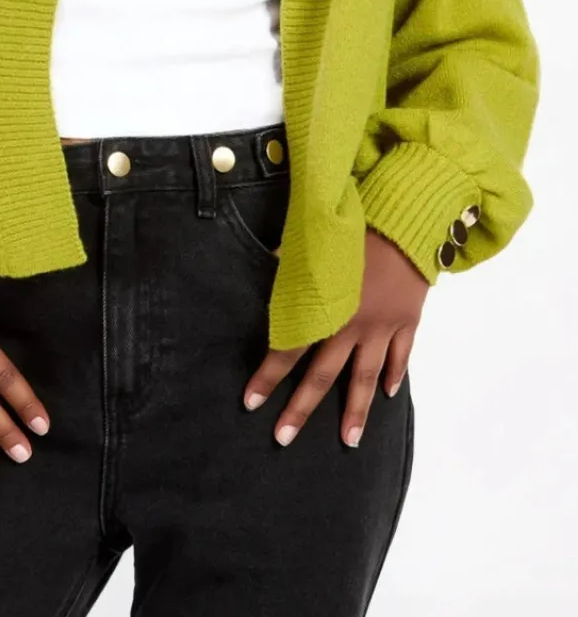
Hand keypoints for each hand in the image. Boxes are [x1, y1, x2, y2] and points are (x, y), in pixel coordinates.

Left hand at [243, 227, 428, 447]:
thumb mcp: (313, 245)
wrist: (403, 218)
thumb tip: (267, 271)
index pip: (288, 349)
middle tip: (284, 438)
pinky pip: (401, 354)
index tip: (251, 402)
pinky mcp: (407, 319)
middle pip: (323, 375)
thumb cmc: (352, 227)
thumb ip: (290, 266)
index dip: (268, 377)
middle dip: (301, 408)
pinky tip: (388, 394)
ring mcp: (382, 326)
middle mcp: (351, 325)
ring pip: (365, 377)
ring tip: (348, 440)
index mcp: (324, 307)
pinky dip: (395, 374)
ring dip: (356, 411)